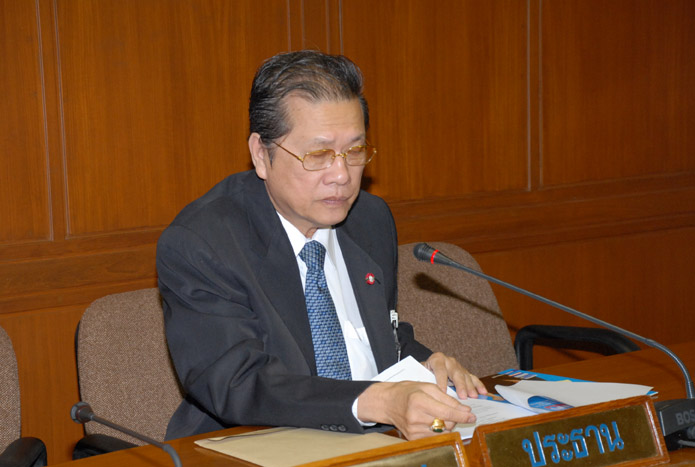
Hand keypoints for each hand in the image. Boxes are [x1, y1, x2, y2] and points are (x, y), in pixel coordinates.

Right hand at [356, 381, 475, 439]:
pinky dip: (438, 430)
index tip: (472, 415)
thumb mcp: (427, 387)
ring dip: (447, 424)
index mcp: (419, 401)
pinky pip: (434, 437)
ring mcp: (413, 430)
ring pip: (442, 432)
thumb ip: (447, 398)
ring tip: (440, 415)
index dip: (462, 414)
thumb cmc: (408, 391)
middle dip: (455, 417)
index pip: (447, 412)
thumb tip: (465, 410)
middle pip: (446, 423)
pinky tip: (433, 422)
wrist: (387, 402)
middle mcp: (415, 417)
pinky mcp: (412, 438)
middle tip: (453, 411)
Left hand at [424, 352, 487, 398]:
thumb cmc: (423, 374)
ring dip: (470, 387)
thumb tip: (429, 390)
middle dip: (459, 385)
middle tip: (462, 396)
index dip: (441, 380)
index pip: (440, 370)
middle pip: (455, 373)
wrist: (427, 369)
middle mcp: (449, 361)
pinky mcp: (465, 372)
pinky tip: (483, 392)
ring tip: (473, 396)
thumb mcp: (421, 374)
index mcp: (436, 359)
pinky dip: (478, 385)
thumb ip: (426, 380)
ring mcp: (458, 366)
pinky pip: (473, 378)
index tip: (443, 391)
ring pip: (465, 376)